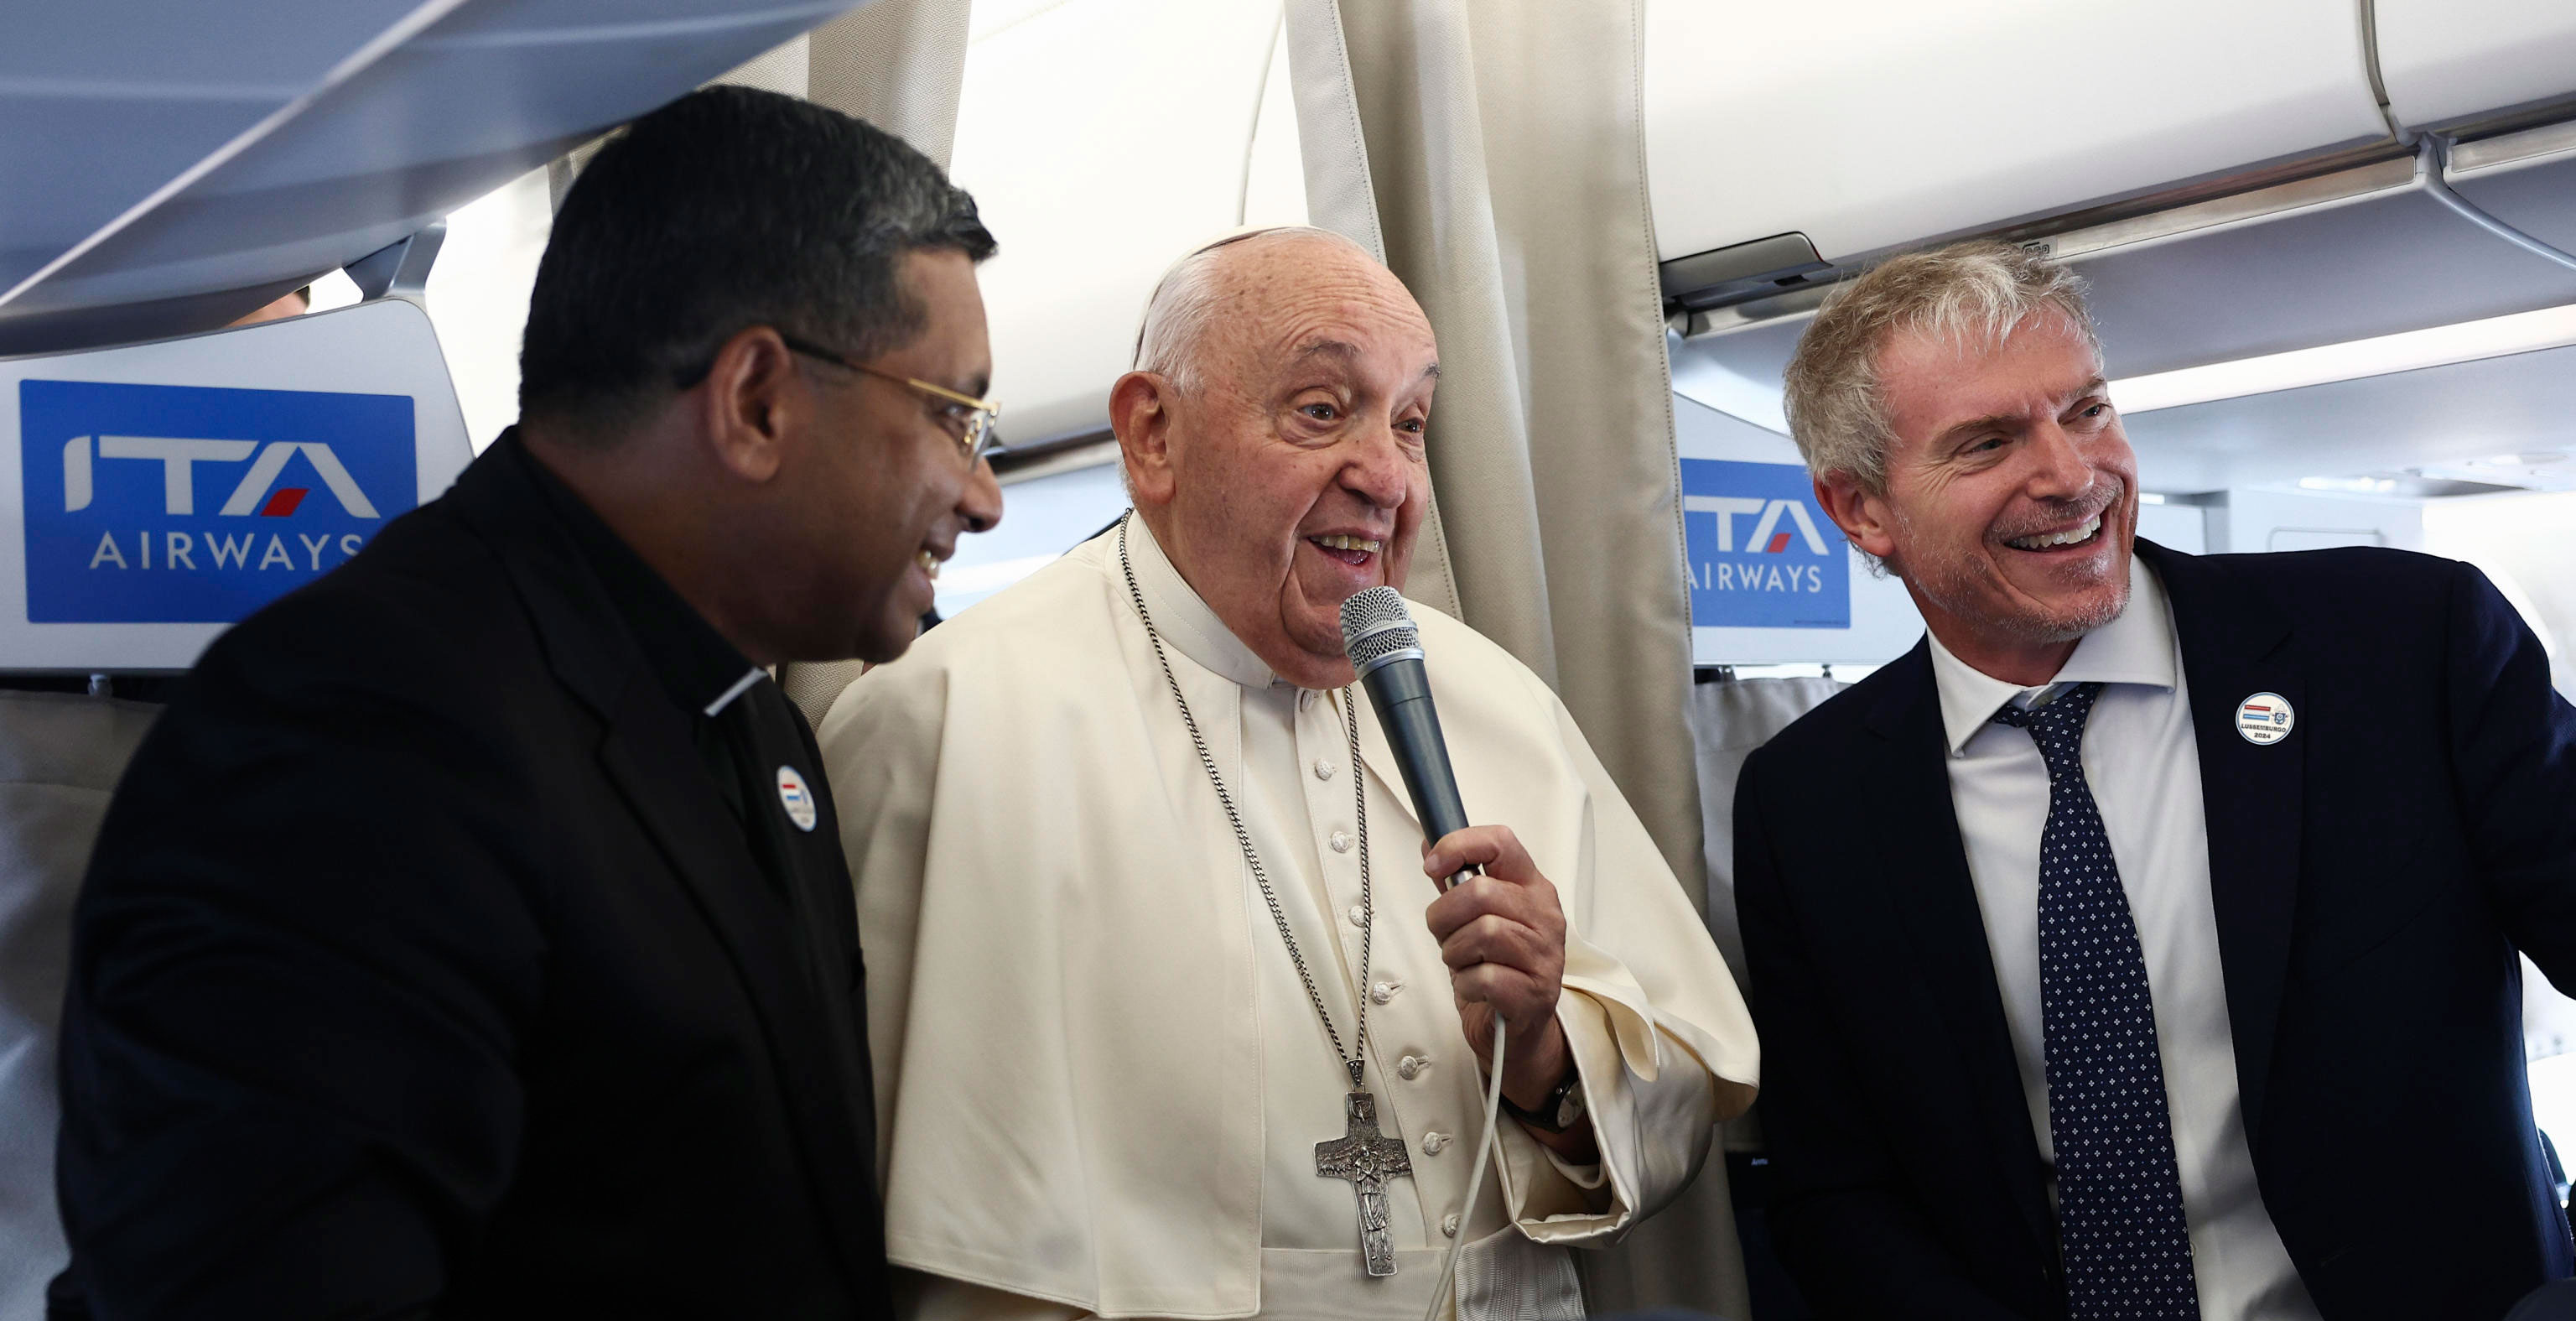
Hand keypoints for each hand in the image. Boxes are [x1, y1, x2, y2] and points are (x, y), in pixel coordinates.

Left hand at [1423, 825, 1573, 1115]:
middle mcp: (1545, 917)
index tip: (1433, 865)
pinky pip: (1486, 977)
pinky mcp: (1535, 994)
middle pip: (1480, 893)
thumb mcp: (1476, 918)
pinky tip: (1474, 987)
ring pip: (1482, 933)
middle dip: (1444, 917)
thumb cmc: (1496, 968)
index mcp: (1533, 888)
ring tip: (1463, 964)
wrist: (1517, 1032)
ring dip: (1455, 953)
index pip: (1501, 843)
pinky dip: (1467, 984)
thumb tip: (1430, 844)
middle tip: (1445, 936)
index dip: (1460, 845)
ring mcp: (1545, 956)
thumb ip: (1456, 882)